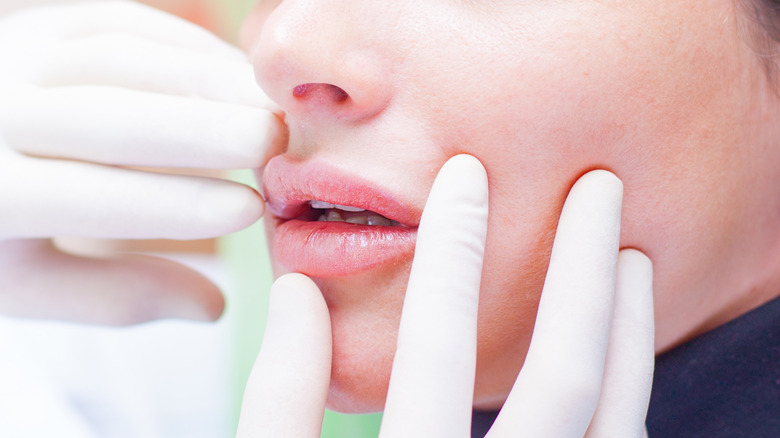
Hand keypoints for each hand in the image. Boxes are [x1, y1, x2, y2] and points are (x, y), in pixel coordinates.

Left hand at [0, 1, 283, 323]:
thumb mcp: (32, 282)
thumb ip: (118, 295)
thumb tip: (213, 305)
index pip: (84, 199)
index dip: (172, 205)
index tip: (250, 210)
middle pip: (104, 115)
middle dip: (199, 127)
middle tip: (274, 143)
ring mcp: (16, 54)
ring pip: (121, 58)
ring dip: (207, 80)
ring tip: (272, 110)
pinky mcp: (47, 22)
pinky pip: (127, 24)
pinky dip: (191, 48)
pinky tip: (239, 78)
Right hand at [236, 156, 653, 436]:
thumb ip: (278, 396)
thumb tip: (300, 290)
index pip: (433, 349)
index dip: (448, 252)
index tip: (464, 175)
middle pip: (558, 378)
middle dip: (579, 268)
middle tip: (598, 186)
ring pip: (612, 423)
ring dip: (627, 327)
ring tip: (630, 249)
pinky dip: (632, 392)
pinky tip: (624, 344)